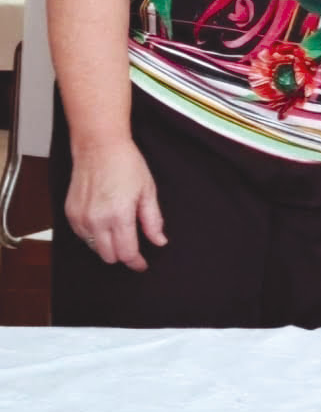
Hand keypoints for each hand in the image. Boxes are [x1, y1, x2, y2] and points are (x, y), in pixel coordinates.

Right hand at [64, 138, 166, 270]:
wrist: (99, 147)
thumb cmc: (125, 164)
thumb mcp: (148, 191)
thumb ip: (153, 220)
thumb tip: (159, 241)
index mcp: (119, 215)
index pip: (127, 253)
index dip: (136, 262)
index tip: (142, 264)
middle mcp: (97, 220)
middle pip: (109, 256)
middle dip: (123, 254)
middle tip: (133, 245)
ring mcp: (81, 218)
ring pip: (95, 249)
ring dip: (108, 245)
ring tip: (119, 229)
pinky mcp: (70, 214)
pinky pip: (83, 236)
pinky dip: (94, 235)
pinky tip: (105, 222)